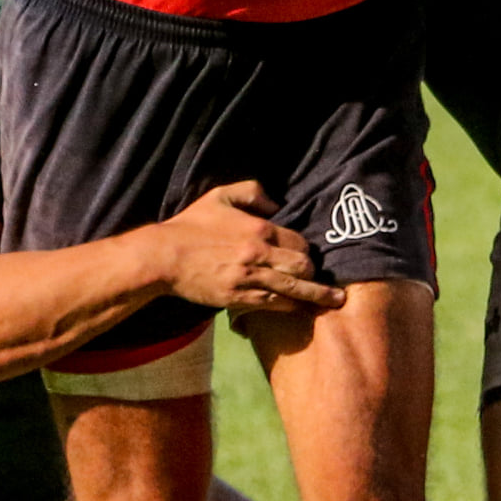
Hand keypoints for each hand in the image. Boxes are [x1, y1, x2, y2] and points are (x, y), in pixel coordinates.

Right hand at [155, 182, 344, 313]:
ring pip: (294, 289)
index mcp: (259, 229)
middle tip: (322, 277)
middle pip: (303, 266)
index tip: (307, 255)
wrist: (164, 257)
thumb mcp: (220, 195)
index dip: (306, 249)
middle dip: (314, 272)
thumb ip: (252, 191)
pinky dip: (289, 306)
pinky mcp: (238, 298)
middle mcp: (259, 255)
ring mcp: (250, 279)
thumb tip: (277, 204)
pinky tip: (300, 309)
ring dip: (316, 295)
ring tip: (336, 301)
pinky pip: (273, 304)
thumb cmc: (192, 224)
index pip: (299, 242)